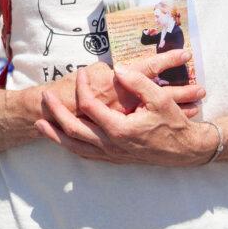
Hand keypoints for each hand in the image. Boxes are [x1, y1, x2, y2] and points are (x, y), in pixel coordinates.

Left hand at [36, 59, 216, 166]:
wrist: (186, 151)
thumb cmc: (175, 123)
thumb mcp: (160, 98)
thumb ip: (137, 82)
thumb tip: (117, 70)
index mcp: (120, 130)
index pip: (90, 107)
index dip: (82, 87)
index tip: (80, 72)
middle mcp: (112, 145)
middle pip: (74, 131)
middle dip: (56, 114)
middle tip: (44, 98)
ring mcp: (112, 155)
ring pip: (76, 148)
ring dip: (56, 136)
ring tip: (40, 125)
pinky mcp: (115, 159)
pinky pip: (86, 155)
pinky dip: (71, 147)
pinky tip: (63, 140)